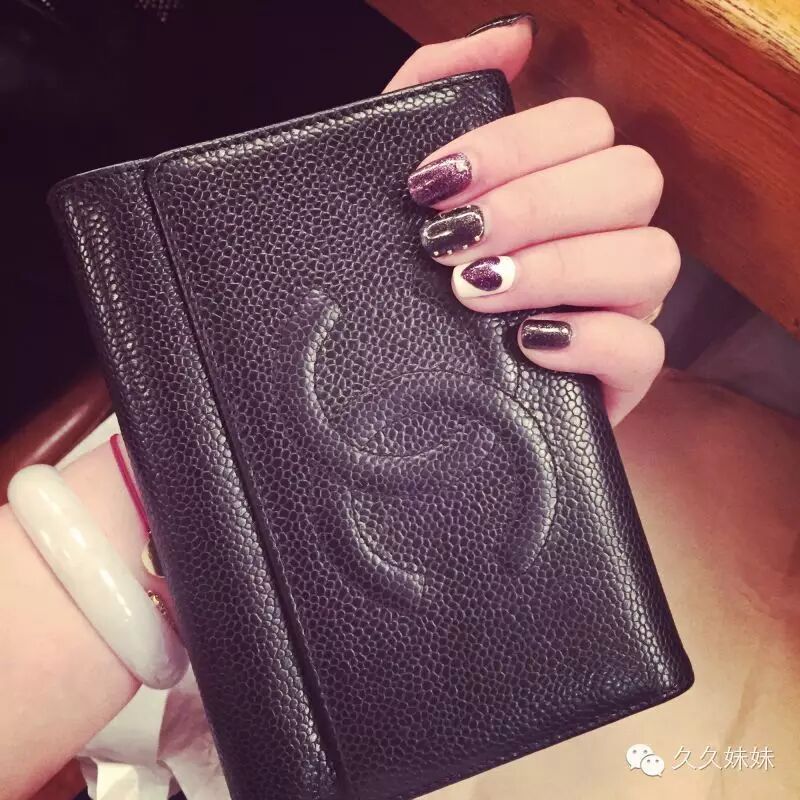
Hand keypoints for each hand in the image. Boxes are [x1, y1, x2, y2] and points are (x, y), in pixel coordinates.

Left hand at [385, 16, 677, 425]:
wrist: (405, 388)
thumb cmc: (411, 278)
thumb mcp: (410, 186)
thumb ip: (442, 91)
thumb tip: (514, 37)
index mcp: (564, 185)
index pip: (585, 127)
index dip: (512, 144)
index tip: (431, 183)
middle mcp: (605, 237)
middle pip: (629, 180)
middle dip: (533, 205)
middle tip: (450, 240)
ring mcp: (619, 306)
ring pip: (651, 259)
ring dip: (558, 267)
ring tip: (474, 289)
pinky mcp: (618, 375)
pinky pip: (645, 350)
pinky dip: (587, 340)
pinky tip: (524, 341)